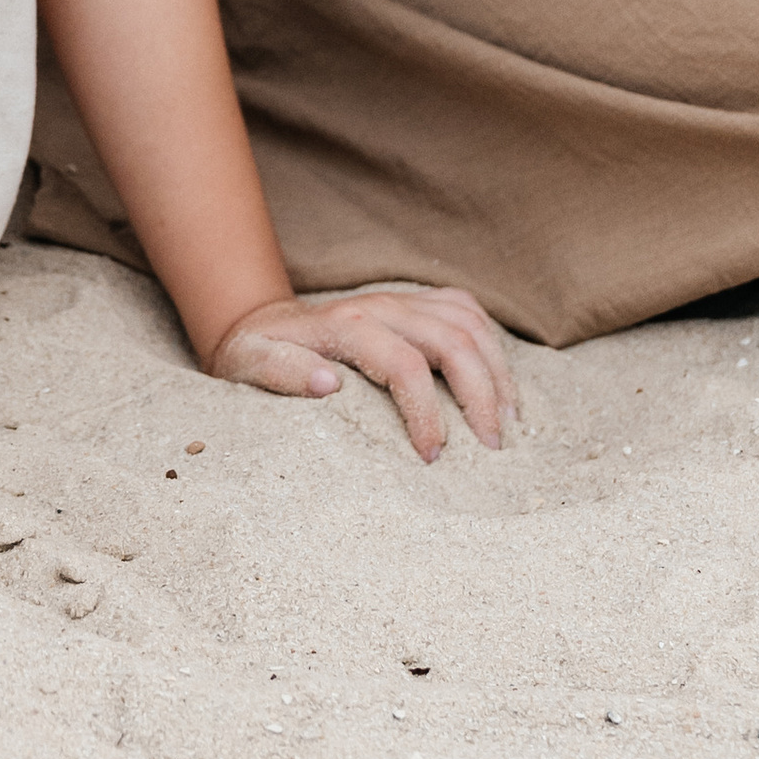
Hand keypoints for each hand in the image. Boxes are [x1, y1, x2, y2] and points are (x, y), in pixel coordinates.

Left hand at [208, 284, 515, 463]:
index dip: (427, 413)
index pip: (407, 366)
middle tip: (491, 448)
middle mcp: (382, 306)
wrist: (261, 321)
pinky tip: (497, 381)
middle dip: (481, 395)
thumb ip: (282, 371)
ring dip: (495, 370)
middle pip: (453, 341)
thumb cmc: (257, 352)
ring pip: (470, 322)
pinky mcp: (415, 302)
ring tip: (507, 421)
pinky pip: (466, 310)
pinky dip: (490, 342)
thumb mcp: (251, 364)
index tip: (433, 457)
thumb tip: (328, 384)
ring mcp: (402, 300)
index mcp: (347, 325)